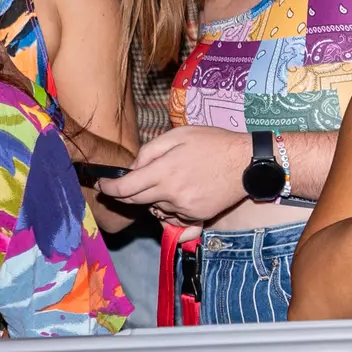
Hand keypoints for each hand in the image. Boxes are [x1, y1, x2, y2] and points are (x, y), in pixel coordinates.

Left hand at [96, 125, 247, 222]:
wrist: (248, 163)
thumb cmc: (213, 143)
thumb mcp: (178, 135)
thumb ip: (149, 151)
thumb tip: (133, 168)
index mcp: (164, 172)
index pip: (124, 189)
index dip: (109, 188)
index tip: (104, 185)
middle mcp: (171, 194)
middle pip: (135, 202)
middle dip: (126, 194)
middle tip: (130, 184)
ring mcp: (185, 208)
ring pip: (155, 209)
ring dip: (154, 199)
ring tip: (170, 182)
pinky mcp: (198, 216)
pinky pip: (174, 217)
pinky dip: (172, 208)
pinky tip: (183, 193)